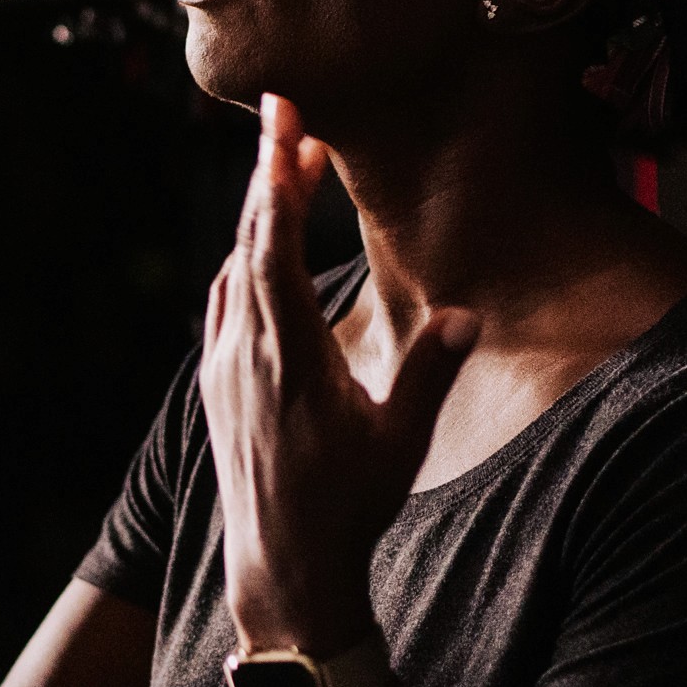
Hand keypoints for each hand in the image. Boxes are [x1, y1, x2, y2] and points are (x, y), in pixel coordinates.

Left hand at [200, 95, 477, 653]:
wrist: (284, 571)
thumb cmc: (346, 510)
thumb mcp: (400, 443)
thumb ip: (430, 372)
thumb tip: (466, 315)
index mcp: (288, 359)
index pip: (273, 248)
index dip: (279, 180)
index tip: (288, 124)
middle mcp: (244, 355)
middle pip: (249, 243)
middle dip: (268, 175)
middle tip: (284, 115)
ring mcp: (225, 370)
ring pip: (233, 270)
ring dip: (257, 217)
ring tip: (284, 168)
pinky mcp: (220, 388)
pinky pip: (224, 303)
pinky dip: (243, 261)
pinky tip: (257, 251)